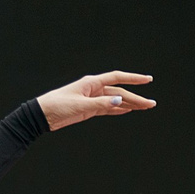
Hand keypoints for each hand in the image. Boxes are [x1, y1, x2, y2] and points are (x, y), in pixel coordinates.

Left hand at [37, 70, 155, 129]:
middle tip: (151, 104)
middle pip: (120, 92)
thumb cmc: (58, 106)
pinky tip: (128, 110)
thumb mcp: (80, 106)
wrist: (43, 115)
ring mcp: (92, 99)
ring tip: (144, 107)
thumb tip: (120, 101)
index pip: (117, 78)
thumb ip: (101, 104)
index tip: (148, 80)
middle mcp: (94, 89)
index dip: (133, 79)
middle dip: (136, 97)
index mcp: (91, 83)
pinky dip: (119, 109)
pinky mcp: (89, 109)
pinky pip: (108, 108)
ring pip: (116, 101)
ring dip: (130, 104)